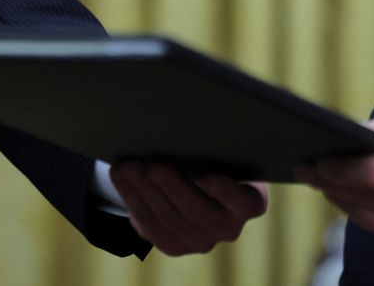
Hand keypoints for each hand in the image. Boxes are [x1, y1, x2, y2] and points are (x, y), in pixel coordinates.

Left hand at [109, 162, 267, 254]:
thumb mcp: (224, 152)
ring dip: (144, 191)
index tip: (206, 174)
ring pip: (169, 219)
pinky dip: (133, 200)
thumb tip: (191, 126)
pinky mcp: (175, 246)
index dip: (225, 191)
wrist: (199, 184)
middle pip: (198, 211)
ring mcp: (201, 241)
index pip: (243, 201)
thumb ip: (216, 147)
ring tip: (128, 166)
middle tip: (153, 164)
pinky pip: (150, 227)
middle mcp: (229, 228)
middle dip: (172, 186)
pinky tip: (123, 178)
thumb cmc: (216, 157)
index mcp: (250, 202)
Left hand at [298, 113, 373, 266]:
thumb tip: (365, 134)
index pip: (373, 172)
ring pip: (371, 219)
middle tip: (309, 168)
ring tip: (328, 182)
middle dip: (331, 183)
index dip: (337, 166)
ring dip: (344, 201)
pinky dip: (369, 215)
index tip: (315, 156)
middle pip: (364, 198)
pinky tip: (360, 200)